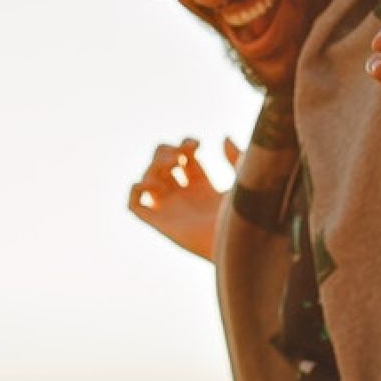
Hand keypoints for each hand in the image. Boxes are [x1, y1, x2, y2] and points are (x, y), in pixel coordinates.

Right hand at [127, 136, 241, 260]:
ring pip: (147, 180)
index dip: (185, 146)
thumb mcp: (243, 179)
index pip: (184, 160)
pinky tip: (153, 182)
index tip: (196, 145)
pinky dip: (135, 190)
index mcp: (203, 188)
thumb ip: (235, 158)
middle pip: (161, 166)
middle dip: (166, 152)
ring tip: (174, 164)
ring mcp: (171, 209)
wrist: (238, 242)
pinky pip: (135, 205)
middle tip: (180, 154)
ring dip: (154, 165)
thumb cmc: (246, 216)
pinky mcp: (161, 223)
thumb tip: (224, 138)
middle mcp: (184, 198)